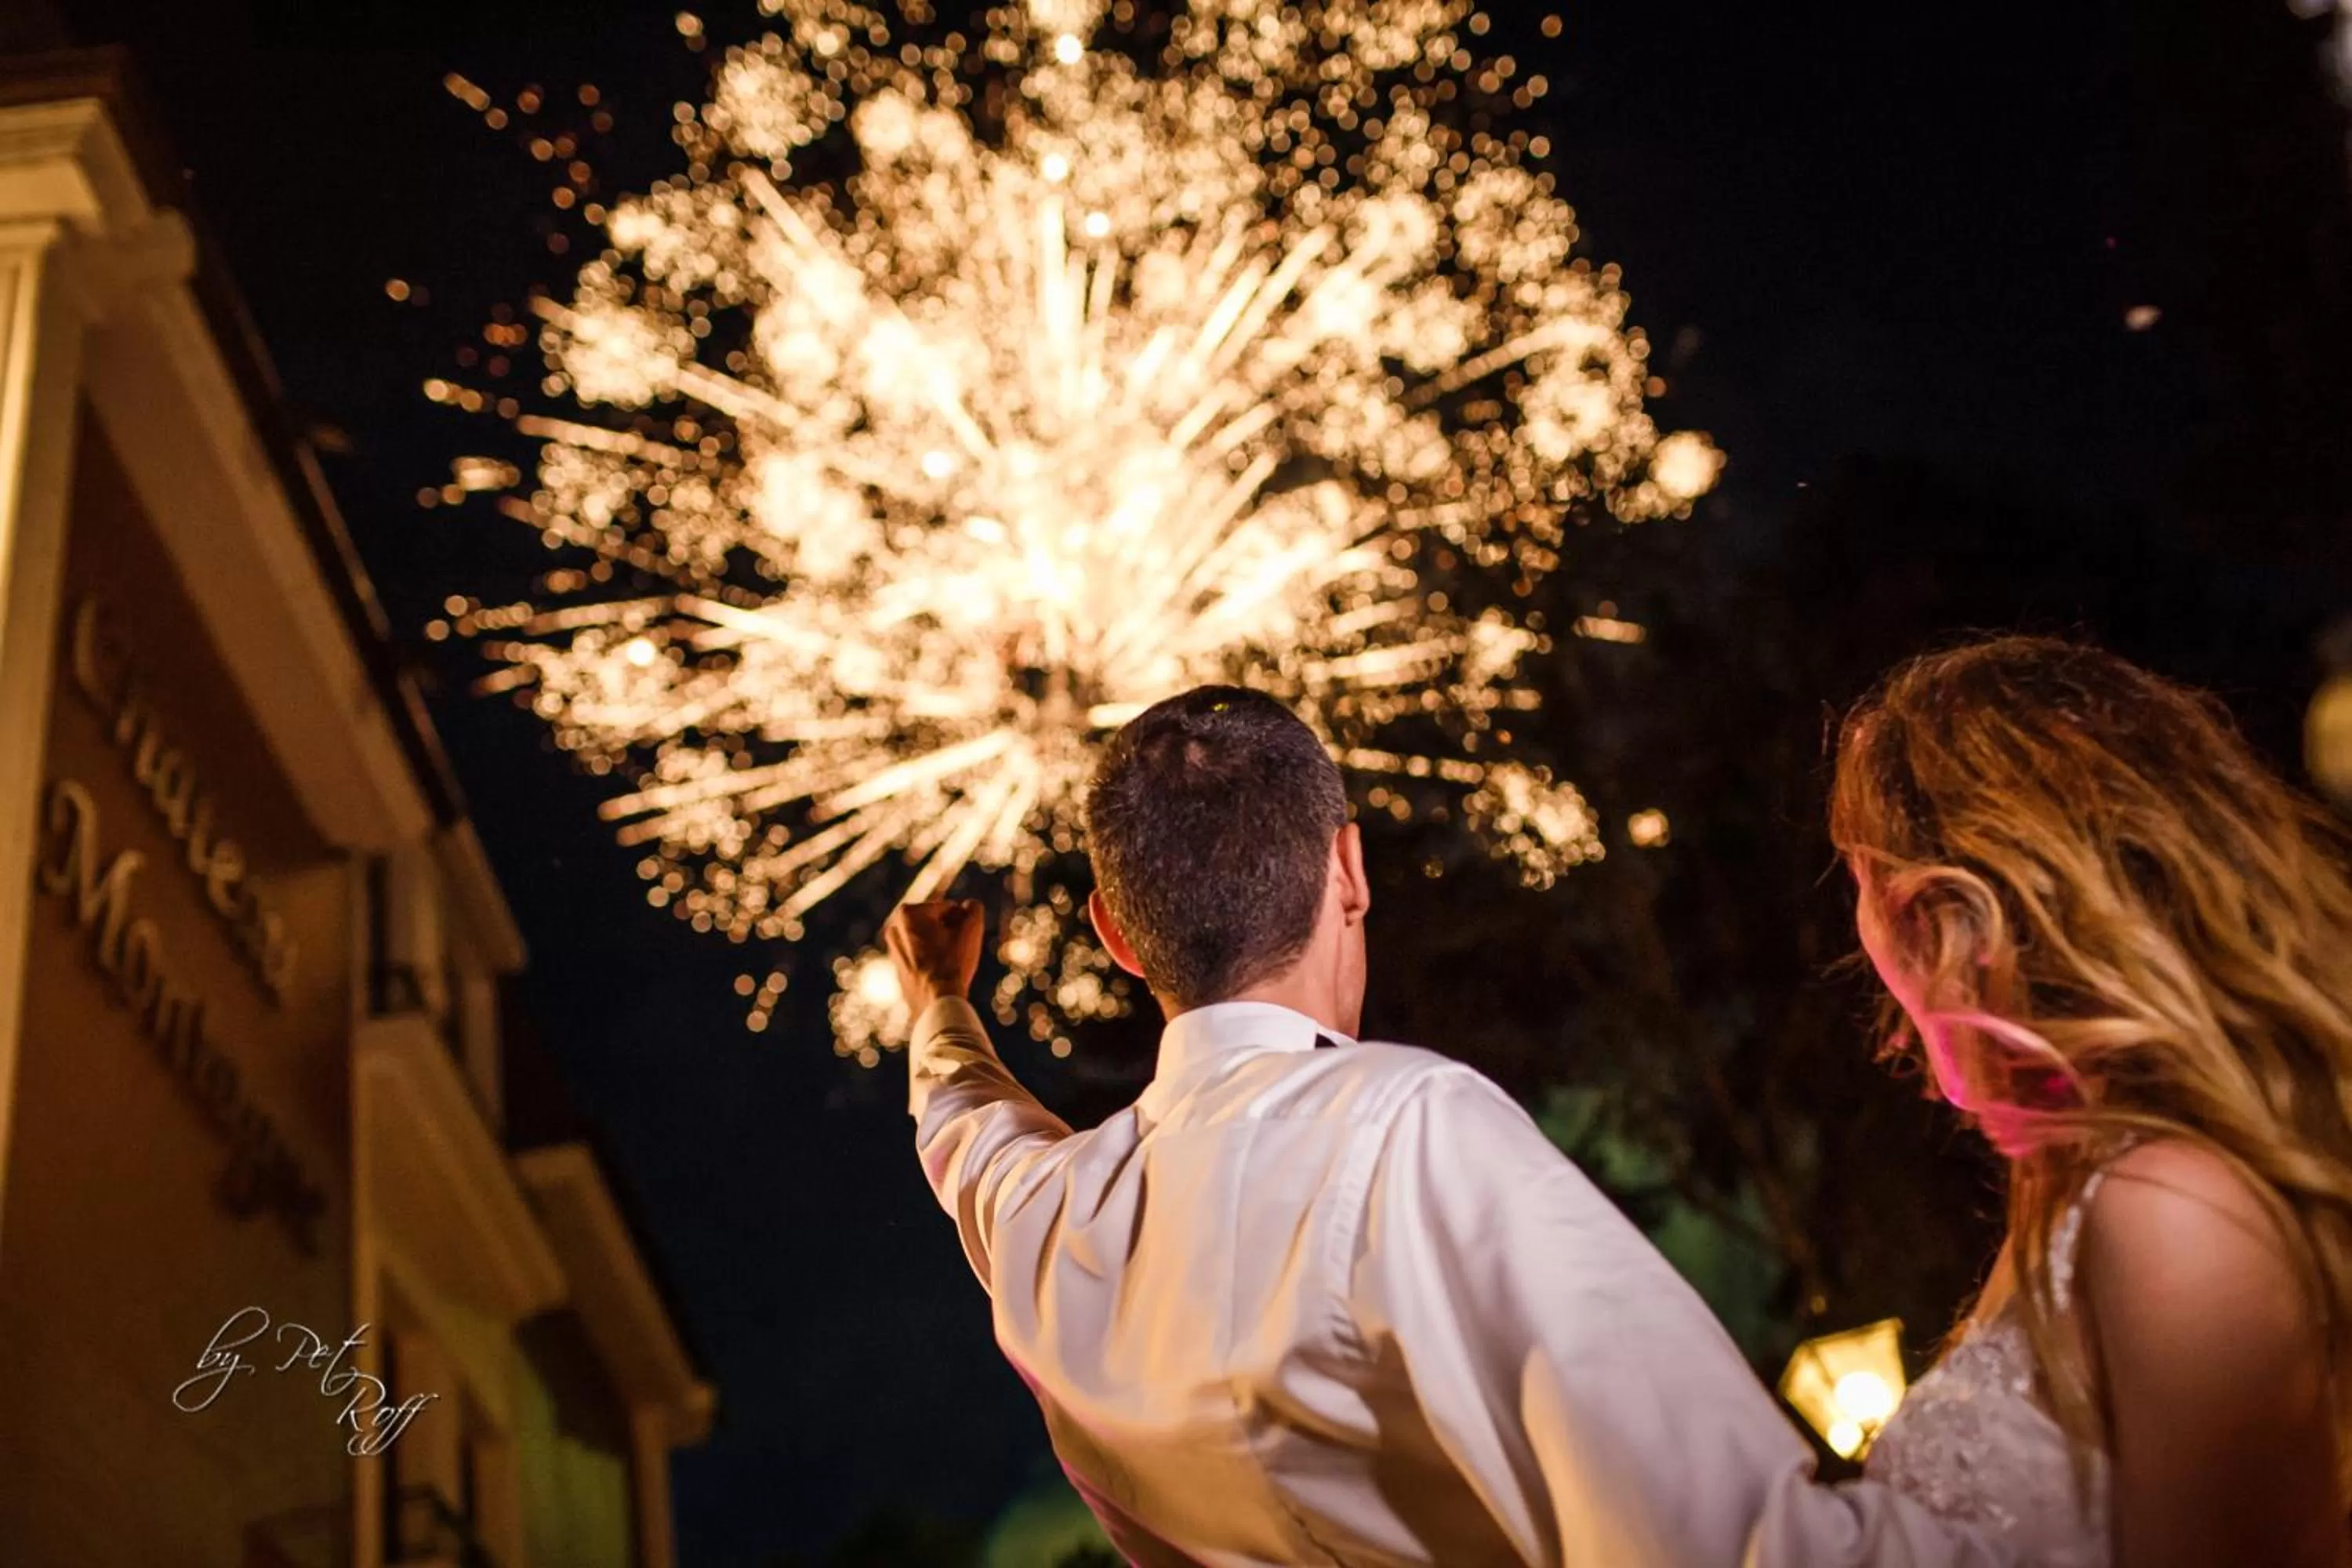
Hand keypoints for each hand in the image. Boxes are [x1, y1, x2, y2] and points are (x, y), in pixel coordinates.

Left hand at [883, 899, 984, 1018]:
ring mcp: (894, 951)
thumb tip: (968, 907)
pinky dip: (934, 962)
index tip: (959, 942)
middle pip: (937, 923)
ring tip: (950, 964)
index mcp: (907, 913)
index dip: (962, 924)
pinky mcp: (899, 969)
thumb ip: (974, 908)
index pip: (950, 909)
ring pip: (931, 941)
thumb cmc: (953, 963)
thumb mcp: (972, 928)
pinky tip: (941, 975)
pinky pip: (923, 958)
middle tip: (957, 952)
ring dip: (943, 947)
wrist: (936, 1003)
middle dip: (950, 933)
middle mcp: (895, 928)